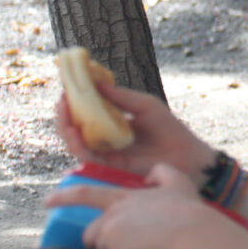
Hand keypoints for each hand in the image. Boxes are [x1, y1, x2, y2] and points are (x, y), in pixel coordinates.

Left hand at [50, 163, 214, 248]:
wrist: (191, 232)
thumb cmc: (188, 210)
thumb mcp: (178, 182)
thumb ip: (162, 172)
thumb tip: (150, 174)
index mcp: (123, 197)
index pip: (85, 194)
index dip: (64, 197)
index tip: (47, 202)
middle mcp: (112, 212)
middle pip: (91, 232)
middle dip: (101, 243)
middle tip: (126, 246)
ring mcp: (110, 230)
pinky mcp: (113, 247)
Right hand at [56, 79, 215, 181]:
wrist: (186, 155)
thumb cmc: (169, 129)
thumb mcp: (145, 105)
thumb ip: (122, 97)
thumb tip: (96, 82)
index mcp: (112, 120)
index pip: (87, 109)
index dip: (75, 98)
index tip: (67, 83)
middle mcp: (104, 136)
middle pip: (75, 126)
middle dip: (65, 112)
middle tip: (61, 98)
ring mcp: (105, 152)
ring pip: (75, 141)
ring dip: (65, 126)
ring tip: (63, 110)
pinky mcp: (108, 166)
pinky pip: (86, 156)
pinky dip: (77, 144)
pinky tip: (73, 131)